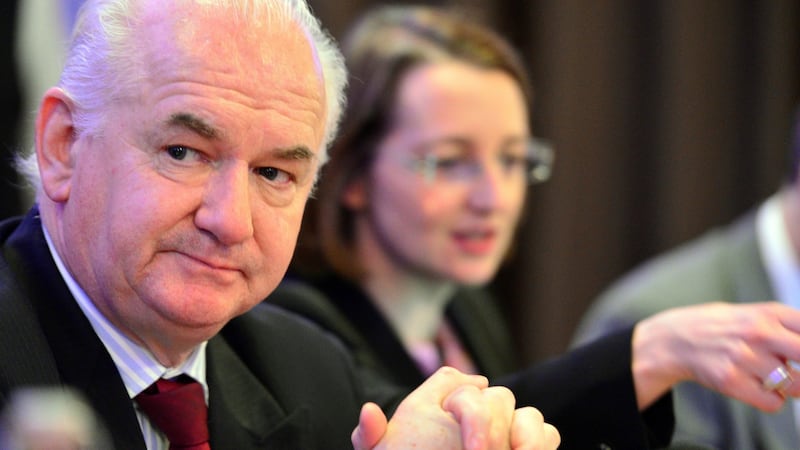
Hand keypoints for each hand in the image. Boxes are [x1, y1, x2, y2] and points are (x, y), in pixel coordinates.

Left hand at [351, 366, 559, 449]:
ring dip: (525, 434)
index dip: (456, 392)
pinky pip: (548, 434)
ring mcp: (506, 431)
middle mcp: (477, 413)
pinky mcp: (527, 448)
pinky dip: (540, 442)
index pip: (452, 380)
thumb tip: (369, 412)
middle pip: (494, 396)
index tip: (452, 414)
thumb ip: (370, 438)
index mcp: (438, 406)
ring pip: (528, 415)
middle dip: (489, 422)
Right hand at [632, 301, 799, 410]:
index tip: (799, 356)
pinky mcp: (730, 381)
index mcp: (768, 312)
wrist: (674, 339)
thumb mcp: (753, 314)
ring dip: (789, 387)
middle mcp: (757, 332)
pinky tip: (757, 387)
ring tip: (771, 377)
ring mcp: (743, 357)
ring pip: (795, 386)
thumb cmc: (720, 328)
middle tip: (793, 371)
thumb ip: (786, 327)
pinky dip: (771, 400)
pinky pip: (773, 402)